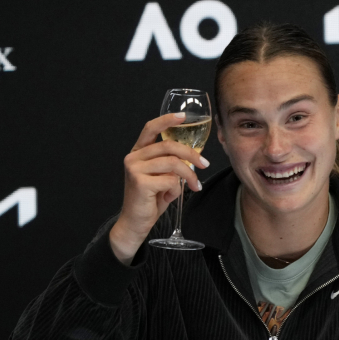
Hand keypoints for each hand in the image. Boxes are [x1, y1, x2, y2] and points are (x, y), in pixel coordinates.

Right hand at [109, 113, 210, 263]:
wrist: (136, 222)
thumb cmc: (150, 199)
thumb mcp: (162, 177)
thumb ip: (171, 164)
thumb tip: (194, 158)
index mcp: (138, 153)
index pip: (151, 128)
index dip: (167, 120)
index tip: (183, 117)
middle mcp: (133, 157)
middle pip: (169, 146)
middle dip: (192, 154)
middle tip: (205, 164)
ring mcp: (134, 169)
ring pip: (173, 163)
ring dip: (189, 175)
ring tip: (194, 186)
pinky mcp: (140, 182)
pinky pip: (170, 180)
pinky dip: (177, 189)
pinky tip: (170, 196)